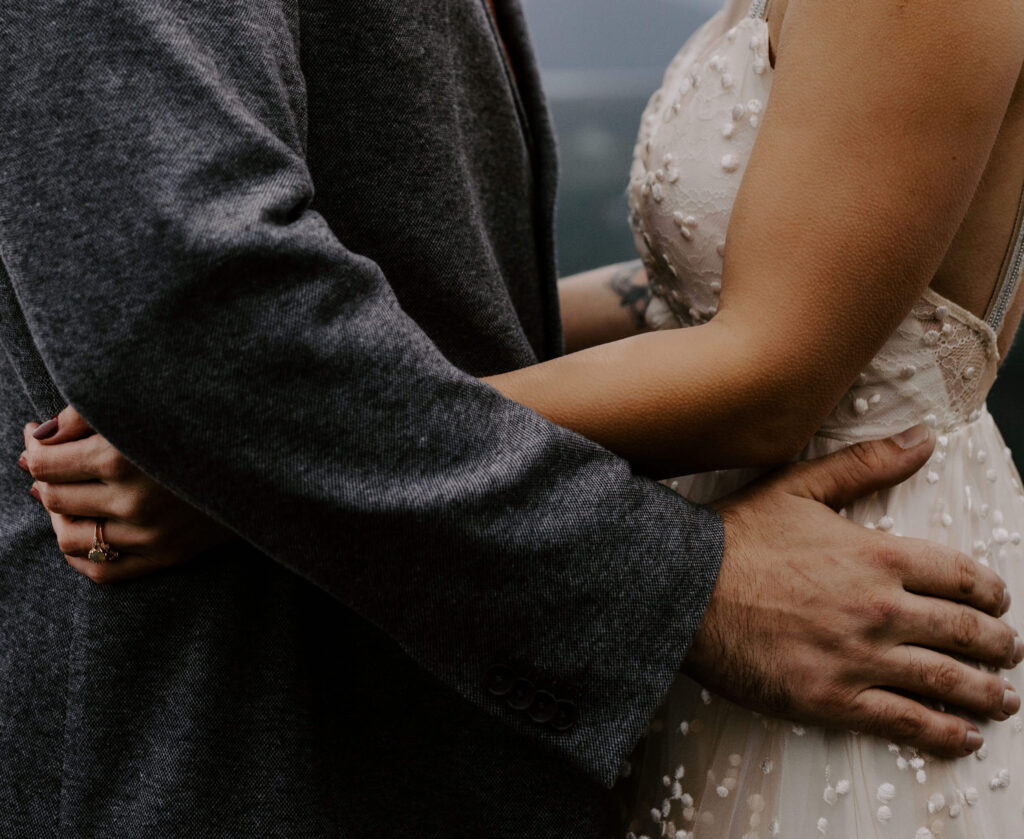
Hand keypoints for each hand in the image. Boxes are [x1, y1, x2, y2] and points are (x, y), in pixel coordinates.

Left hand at [20, 405, 231, 582]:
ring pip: (69, 538)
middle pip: (53, 497)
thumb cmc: (203, 421)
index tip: (37, 433)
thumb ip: (84, 415)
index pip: (46, 462)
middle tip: (52, 458)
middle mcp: (133, 502)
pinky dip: (80, 554)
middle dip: (45, 475)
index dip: (34, 446)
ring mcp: (151, 535)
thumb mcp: (142, 404)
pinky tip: (82, 528)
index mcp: (122, 458)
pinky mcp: (169, 556)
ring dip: (58, 515)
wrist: (267, 457)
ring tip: (66, 493)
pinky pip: (102, 572)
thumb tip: (40, 434)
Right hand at [685, 425, 1021, 757]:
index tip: (997, 601)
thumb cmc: (736, 538)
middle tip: (1009, 651)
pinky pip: (905, 722)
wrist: (683, 590)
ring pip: (946, 681)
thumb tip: (923, 438)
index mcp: (877, 556)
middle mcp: (879, 609)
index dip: (989, 591)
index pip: (960, 575)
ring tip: (1002, 698)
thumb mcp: (799, 486)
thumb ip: (866, 464)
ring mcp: (859, 658)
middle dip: (998, 644)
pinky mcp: (832, 699)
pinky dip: (944, 734)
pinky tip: (964, 737)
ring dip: (985, 693)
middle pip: (964, 632)